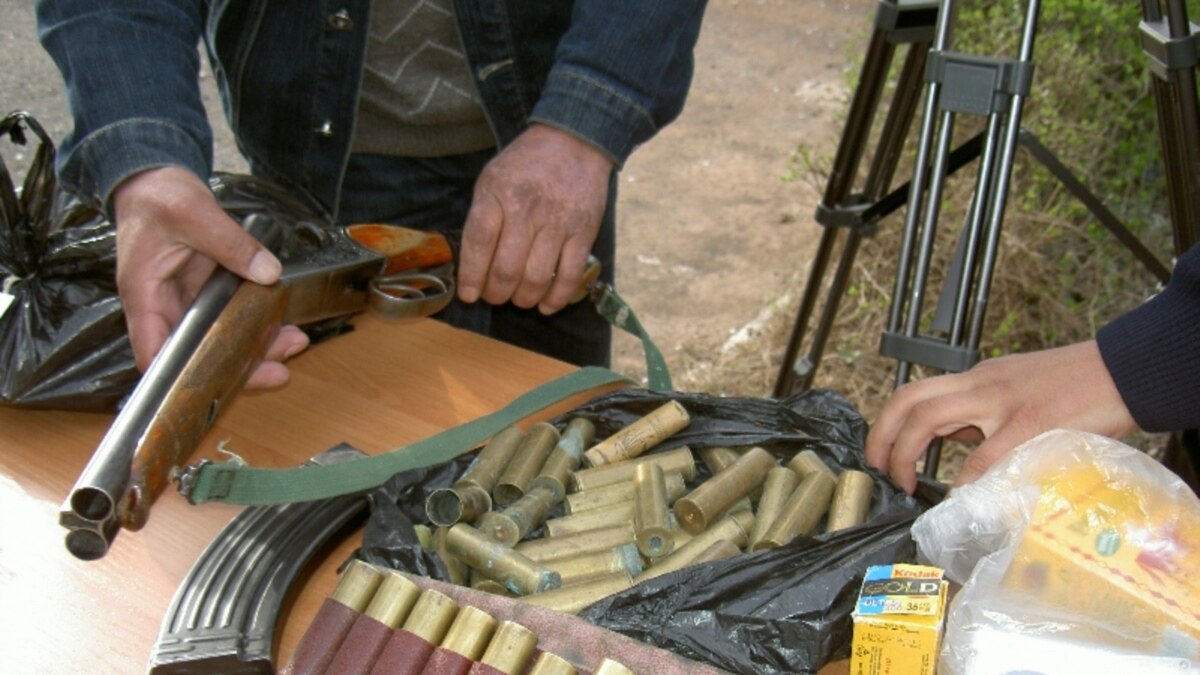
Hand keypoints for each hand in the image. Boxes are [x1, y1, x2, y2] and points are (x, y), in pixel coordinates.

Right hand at [111, 166, 309, 388]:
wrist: (156, 182)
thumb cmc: (158, 197)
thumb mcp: (193, 213)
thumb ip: (230, 244)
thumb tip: (267, 272)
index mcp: (144, 296)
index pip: (153, 353)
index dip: (178, 378)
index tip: (213, 389)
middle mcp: (164, 309)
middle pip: (195, 355)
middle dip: (237, 368)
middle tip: (278, 371)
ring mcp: (187, 304)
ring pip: (219, 340)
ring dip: (255, 348)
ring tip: (293, 344)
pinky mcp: (206, 296)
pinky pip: (232, 318)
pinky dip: (257, 324)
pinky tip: (284, 325)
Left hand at [457, 123, 614, 313]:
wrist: (574, 141)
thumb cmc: (527, 164)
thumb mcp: (492, 178)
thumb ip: (482, 216)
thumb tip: (472, 264)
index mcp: (498, 193)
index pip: (479, 243)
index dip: (471, 276)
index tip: (469, 294)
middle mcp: (527, 209)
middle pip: (506, 268)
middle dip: (496, 293)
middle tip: (494, 296)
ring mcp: (558, 222)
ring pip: (536, 278)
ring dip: (523, 299)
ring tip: (518, 298)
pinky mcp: (584, 232)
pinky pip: (569, 276)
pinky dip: (556, 298)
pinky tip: (546, 304)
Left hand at [864, 340, 1137, 492]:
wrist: (1125, 370)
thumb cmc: (1075, 386)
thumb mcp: (1015, 392)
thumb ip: (985, 415)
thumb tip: (958, 445)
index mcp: (976, 378)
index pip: (916, 392)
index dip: (889, 423)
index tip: (883, 454)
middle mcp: (980, 383)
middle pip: (909, 399)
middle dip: (882, 435)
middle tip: (878, 469)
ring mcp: (1001, 401)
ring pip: (930, 415)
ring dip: (906, 452)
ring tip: (904, 482)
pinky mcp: (1030, 422)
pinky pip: (985, 454)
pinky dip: (964, 478)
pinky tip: (956, 498)